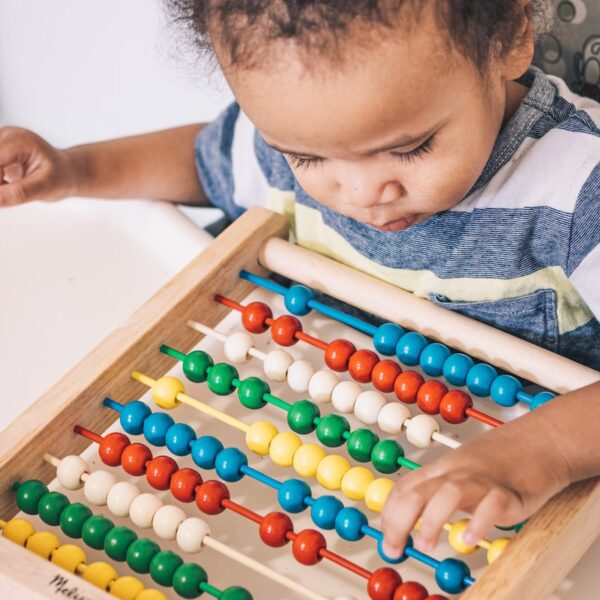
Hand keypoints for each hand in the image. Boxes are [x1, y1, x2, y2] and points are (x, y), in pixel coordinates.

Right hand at [0, 126, 80, 205]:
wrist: (66, 171)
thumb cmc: (60, 177)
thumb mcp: (46, 188)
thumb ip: (20, 193)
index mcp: (20, 141)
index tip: (2, 197)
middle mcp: (8, 134)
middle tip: (6, 194)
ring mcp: (1, 138)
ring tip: (9, 186)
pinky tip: (6, 183)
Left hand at [380, 417, 569, 556]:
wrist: (542, 439)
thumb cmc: (502, 460)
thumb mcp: (463, 472)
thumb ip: (442, 492)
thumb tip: (417, 520)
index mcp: (443, 468)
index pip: (405, 488)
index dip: (389, 514)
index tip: (387, 538)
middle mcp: (457, 471)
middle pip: (418, 491)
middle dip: (399, 521)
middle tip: (393, 548)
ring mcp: (482, 480)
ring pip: (449, 494)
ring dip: (431, 520)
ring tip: (424, 544)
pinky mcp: (510, 491)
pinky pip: (491, 505)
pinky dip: (478, 522)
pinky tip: (469, 539)